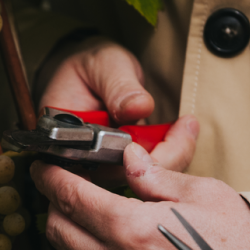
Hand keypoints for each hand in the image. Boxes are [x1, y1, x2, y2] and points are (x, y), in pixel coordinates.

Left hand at [32, 142, 249, 249]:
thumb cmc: (241, 242)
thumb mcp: (200, 193)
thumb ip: (154, 175)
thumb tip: (126, 158)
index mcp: (128, 228)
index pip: (68, 196)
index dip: (50, 177)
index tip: (44, 167)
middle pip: (57, 229)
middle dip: (58, 204)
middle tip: (71, 190)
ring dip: (67, 241)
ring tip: (88, 225)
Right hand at [40, 38, 197, 171]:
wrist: (93, 74)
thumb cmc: (91, 66)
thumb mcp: (103, 65)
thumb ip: (118, 85)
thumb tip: (139, 108)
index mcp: (62, 141)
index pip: (96, 164)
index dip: (132, 160)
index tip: (164, 133)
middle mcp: (79, 165)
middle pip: (122, 181)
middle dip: (162, 157)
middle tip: (187, 125)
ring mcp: (101, 173)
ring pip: (141, 184)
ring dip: (172, 155)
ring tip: (187, 125)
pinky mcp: (121, 173)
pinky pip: (151, 177)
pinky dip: (172, 155)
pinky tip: (183, 132)